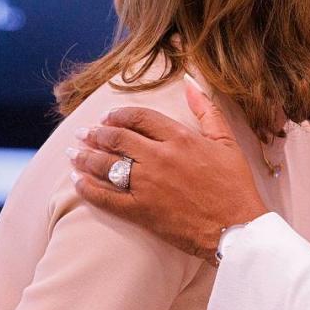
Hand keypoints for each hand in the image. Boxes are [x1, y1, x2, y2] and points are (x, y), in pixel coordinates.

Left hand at [69, 76, 268, 264]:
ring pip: (106, 164)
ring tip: (73, 154)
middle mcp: (159, 157)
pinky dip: (88, 189)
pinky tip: (77, 182)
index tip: (107, 117)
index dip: (118, 115)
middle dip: (95, 133)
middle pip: (116, 138)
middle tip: (83, 133)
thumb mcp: (226, 141)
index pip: (139, 117)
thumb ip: (207, 110)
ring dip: (85, 157)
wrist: (236, 228)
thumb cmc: (235, 185)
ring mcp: (147, 185)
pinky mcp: (141, 211)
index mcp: (179, 138)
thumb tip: (192, 82)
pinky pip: (106, 197)